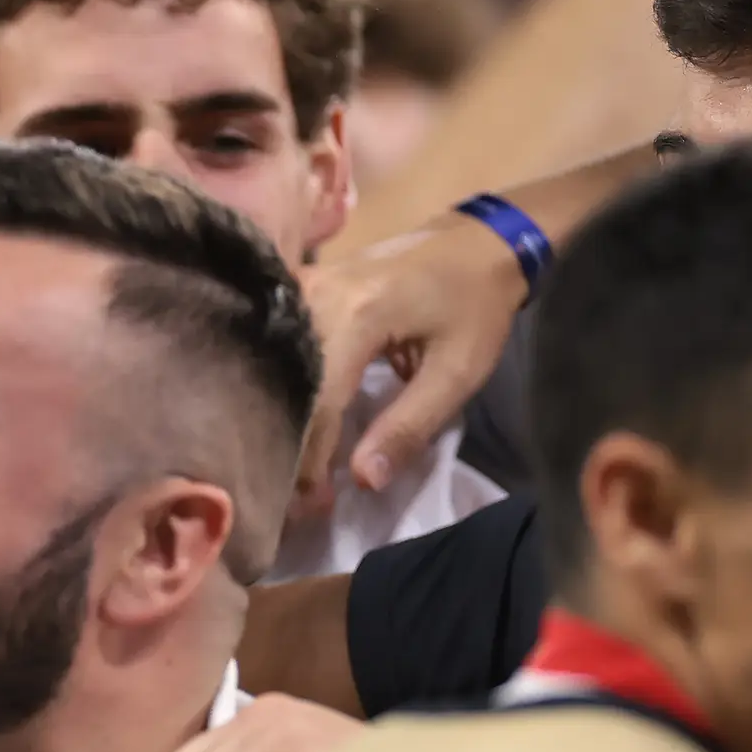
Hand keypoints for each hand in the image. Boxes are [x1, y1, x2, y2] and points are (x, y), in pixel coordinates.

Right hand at [289, 211, 526, 522]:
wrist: (476, 241)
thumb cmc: (475, 306)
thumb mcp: (457, 372)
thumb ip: (409, 426)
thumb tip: (362, 481)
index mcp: (356, 315)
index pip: (319, 404)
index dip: (311, 464)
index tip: (311, 510)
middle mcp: (315, 295)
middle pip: (286, 386)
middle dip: (285, 448)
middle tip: (288, 500)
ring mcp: (301, 285)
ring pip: (274, 366)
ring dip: (278, 418)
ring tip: (279, 466)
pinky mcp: (298, 286)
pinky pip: (277, 345)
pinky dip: (280, 386)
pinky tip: (280, 419)